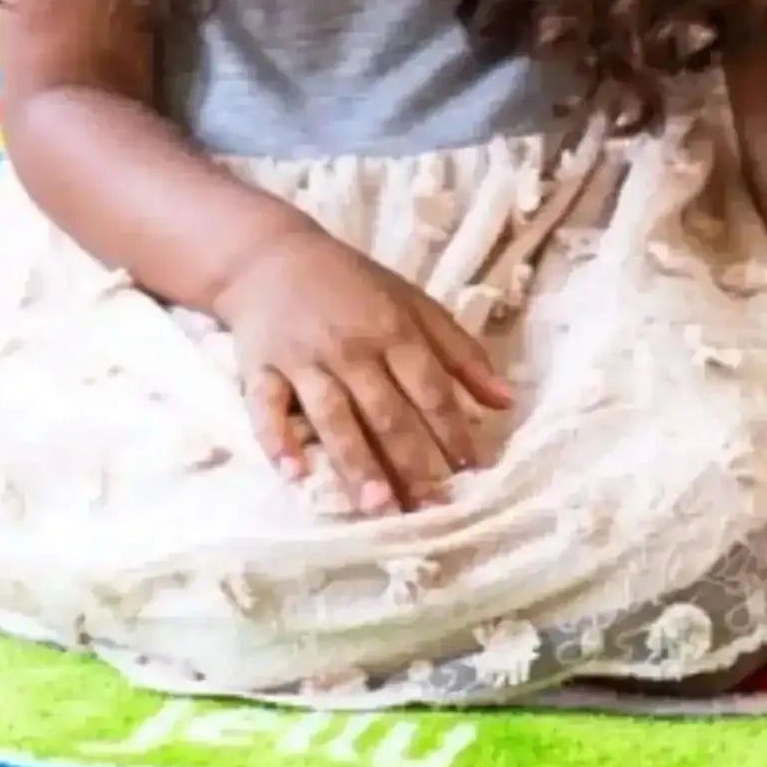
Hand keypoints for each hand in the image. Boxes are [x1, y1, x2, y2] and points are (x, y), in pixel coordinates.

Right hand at [215, 223, 513, 515]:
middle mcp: (350, 348)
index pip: (429, 388)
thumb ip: (460, 353)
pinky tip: (293, 474)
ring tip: (378, 506)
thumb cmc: (352, 285)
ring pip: (332, 415)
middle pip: (384, 410)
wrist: (271, 255)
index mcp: (392, 329)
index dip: (453, 431)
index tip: (474, 474)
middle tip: (430, 511)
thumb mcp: (413, 304)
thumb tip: (506, 402)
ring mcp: (303, 359)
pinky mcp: (260, 368)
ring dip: (355, 461)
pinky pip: (265, 407)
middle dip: (410, 462)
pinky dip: (276, 440)